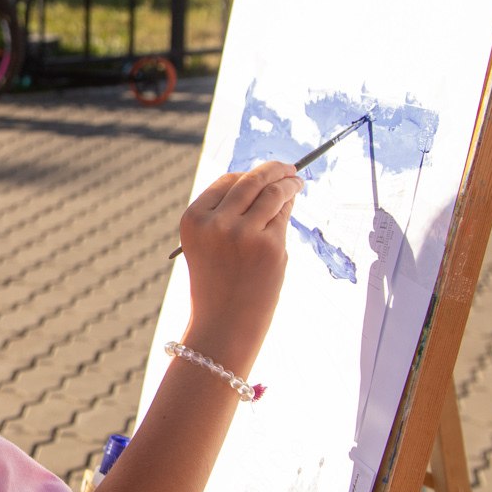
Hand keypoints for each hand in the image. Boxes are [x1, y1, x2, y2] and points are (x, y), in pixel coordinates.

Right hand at [178, 161, 300, 376]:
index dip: (247, 175)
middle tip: (288, 167)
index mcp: (194, 219)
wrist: (224, 325)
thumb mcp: (207, 244)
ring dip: (288, 183)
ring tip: (297, 181)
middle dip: (273, 169)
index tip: (263, 173)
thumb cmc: (217, 284)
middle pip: (251, 181)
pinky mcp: (270, 246)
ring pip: (272, 193)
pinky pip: (283, 216)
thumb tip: (263, 182)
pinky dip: (289, 206)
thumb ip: (226, 214)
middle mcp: (216, 223)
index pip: (226, 182)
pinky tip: (293, 202)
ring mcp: (244, 234)